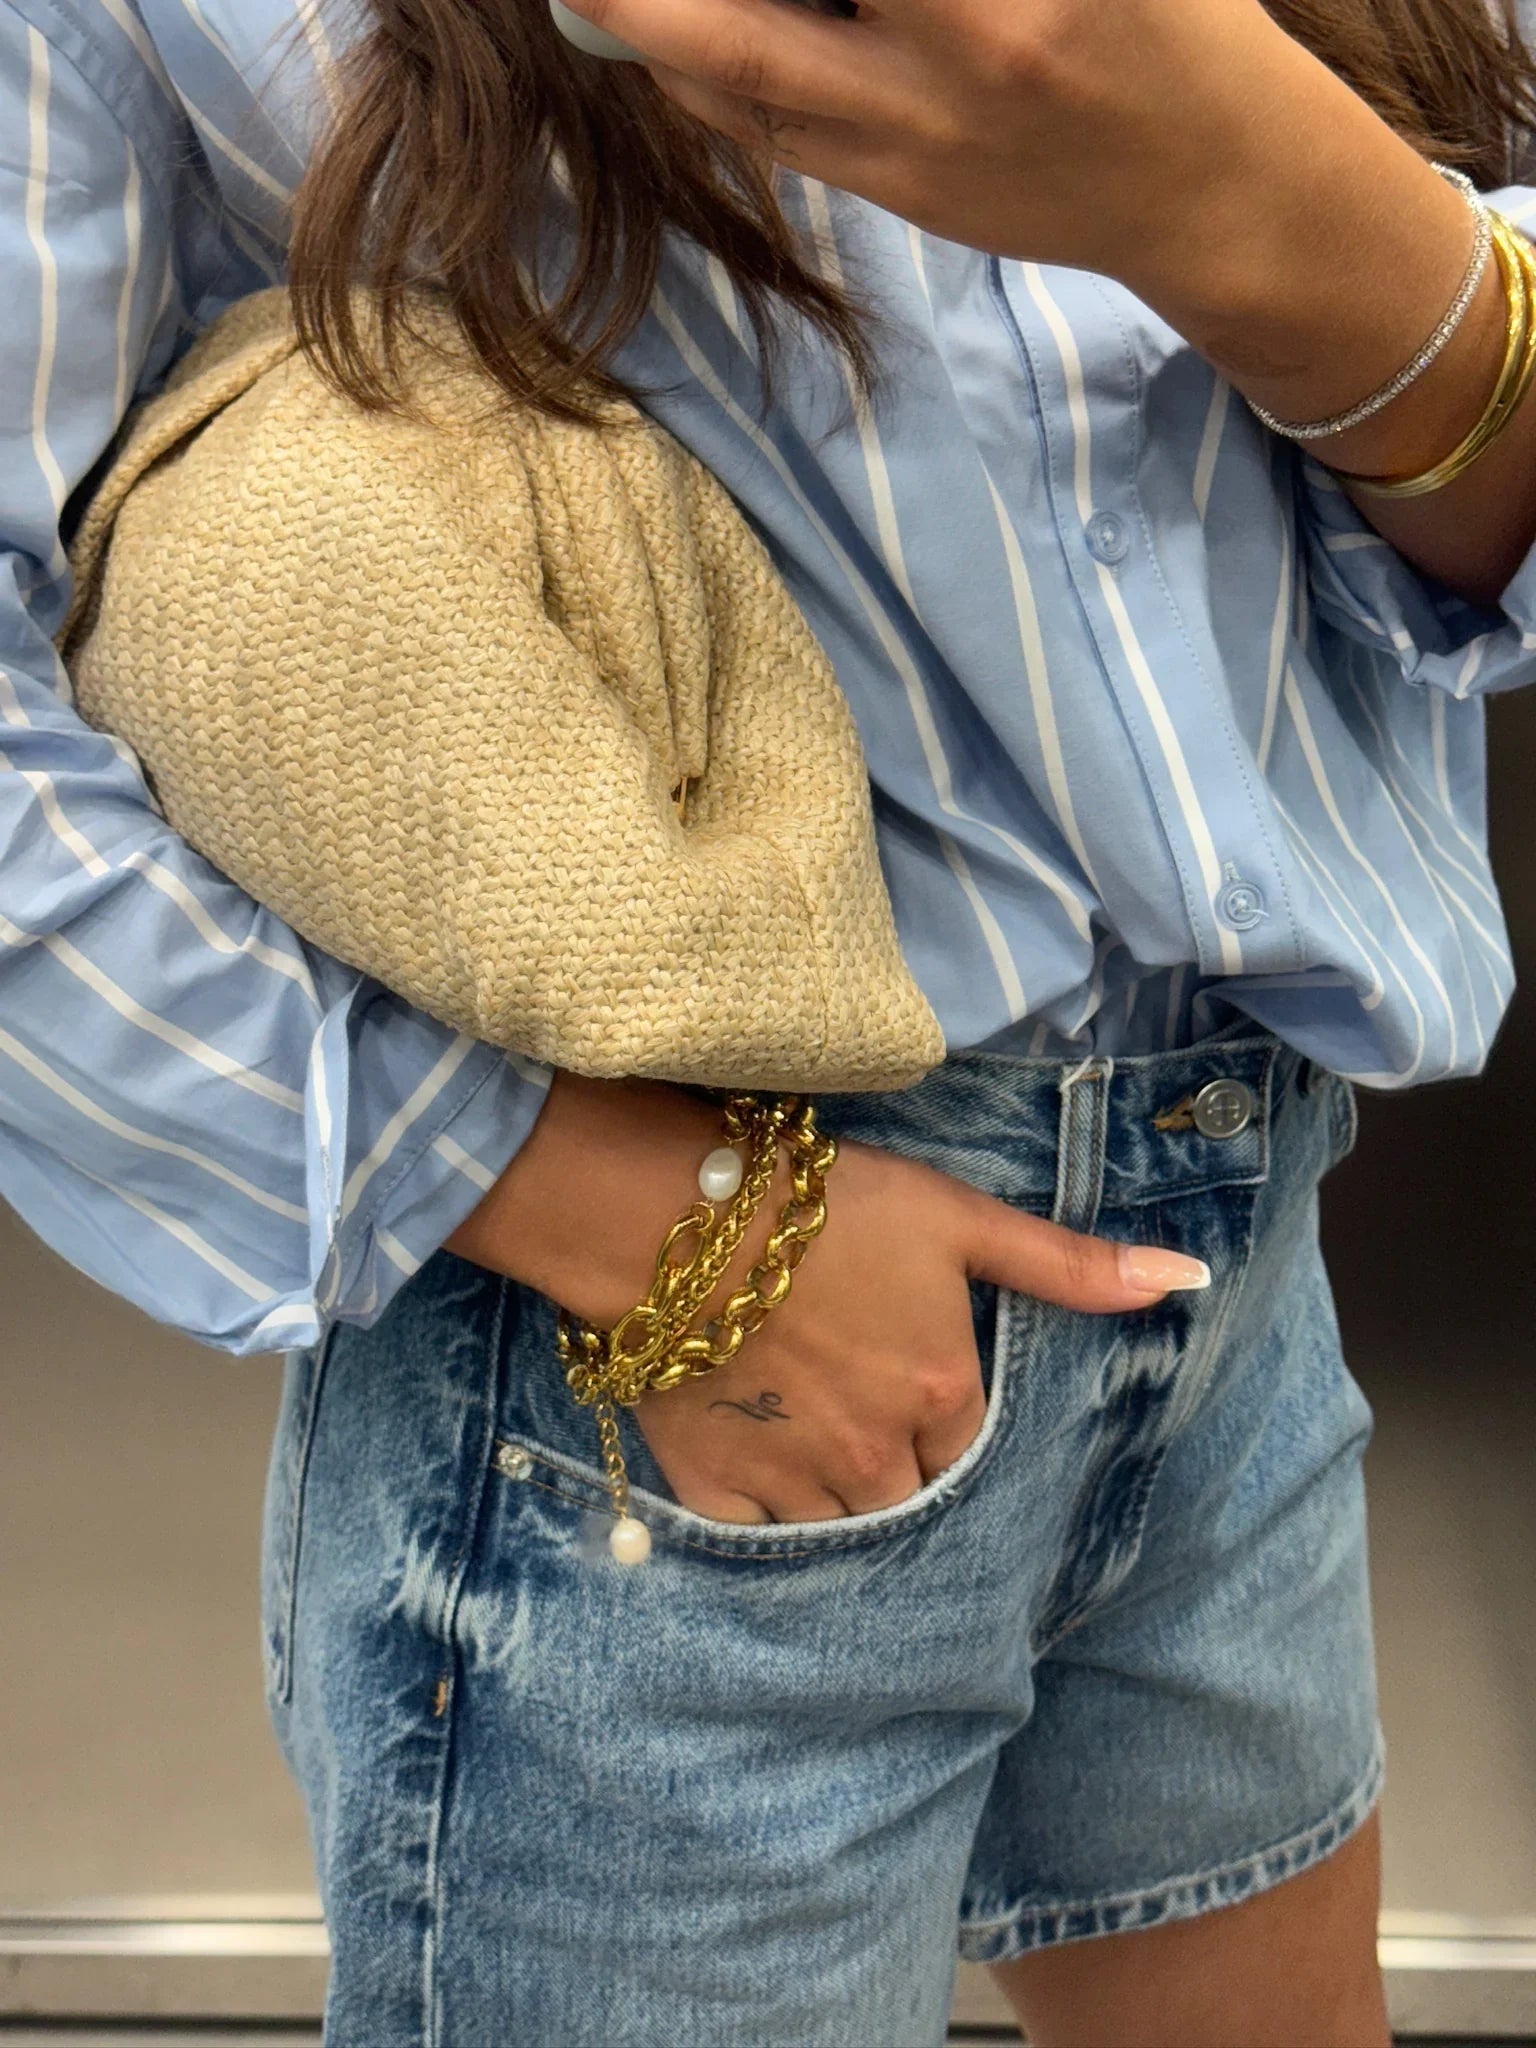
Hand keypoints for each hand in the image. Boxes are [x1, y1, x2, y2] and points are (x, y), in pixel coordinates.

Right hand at [445, 1070, 1209, 1524]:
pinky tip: (754, 1465)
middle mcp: (873, 1457)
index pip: (970, 1453)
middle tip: (867, 1424)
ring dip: (836, 1502)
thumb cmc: (826, 1206)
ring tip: (814, 1447)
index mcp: (940, 1398)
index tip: (921, 1396)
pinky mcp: (711, 1483)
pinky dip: (759, 1515)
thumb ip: (1069, 1265)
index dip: (947, 1425)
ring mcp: (789, 1479)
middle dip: (898, 1474)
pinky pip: (751, 1537)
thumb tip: (1189, 1280)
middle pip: (908, 1503)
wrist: (673, 1216)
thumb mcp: (959, 1220)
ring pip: (836, 1531)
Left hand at [553, 0, 1330, 296]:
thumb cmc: (1167, 15)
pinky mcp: (900, 194)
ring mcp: (917, 138)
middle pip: (751, 11)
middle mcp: (957, 55)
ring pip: (737, 69)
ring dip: (649, 16)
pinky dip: (699, 75)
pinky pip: (769, 129)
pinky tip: (661, 36)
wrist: (1211, 182)